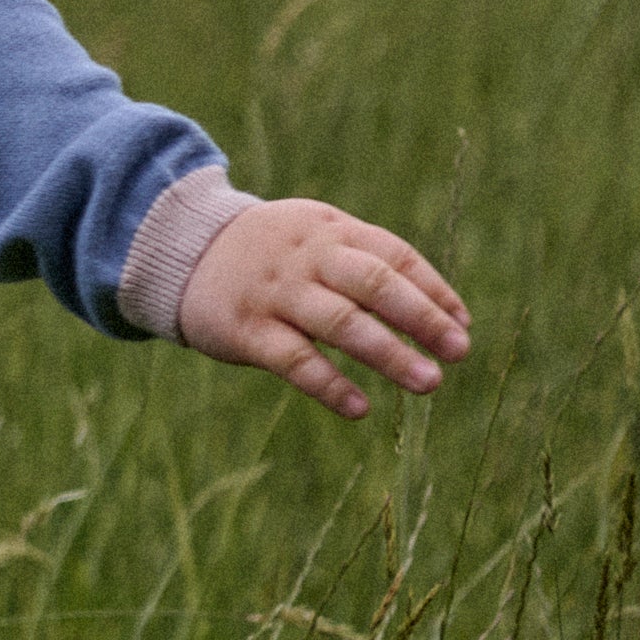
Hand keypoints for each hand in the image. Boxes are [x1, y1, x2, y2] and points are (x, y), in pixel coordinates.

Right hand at [175, 198, 471, 418]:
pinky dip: (329, 385)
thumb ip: (367, 264)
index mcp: (329, 230)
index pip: (393, 255)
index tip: (462, 324)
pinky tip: (360, 408)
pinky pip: (293, 359)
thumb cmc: (269, 253)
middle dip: (421, 317)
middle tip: (458, 352)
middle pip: (372, 283)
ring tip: (428, 382)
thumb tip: (443, 316)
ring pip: (339, 322)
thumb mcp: (314, 237)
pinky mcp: (244, 329)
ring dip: (388, 353)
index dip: (433, 289)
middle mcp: (304, 257)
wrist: (178, 249)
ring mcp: (274, 293)